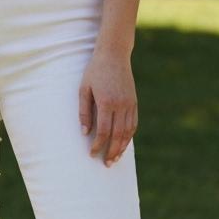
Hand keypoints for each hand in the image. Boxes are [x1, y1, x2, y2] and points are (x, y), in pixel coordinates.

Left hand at [79, 48, 137, 166]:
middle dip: (112, 151)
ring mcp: (130, 104)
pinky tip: (123, 143)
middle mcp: (121, 105)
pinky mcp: (134, 102)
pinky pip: (133, 123)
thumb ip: (84, 112)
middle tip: (107, 164)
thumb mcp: (84, 89)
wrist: (114, 55)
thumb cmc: (95, 71)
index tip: (92, 153)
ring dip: (122, 147)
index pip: (104, 131)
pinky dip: (129, 136)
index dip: (98, 145)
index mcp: (107, 102)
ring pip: (128, 132)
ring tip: (116, 158)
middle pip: (118, 135)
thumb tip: (85, 132)